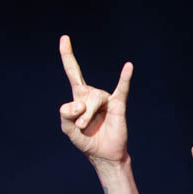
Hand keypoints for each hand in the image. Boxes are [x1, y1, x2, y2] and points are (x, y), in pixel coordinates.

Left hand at [59, 35, 133, 165]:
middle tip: (80, 126)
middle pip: (81, 94)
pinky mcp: (118, 105)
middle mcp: (92, 94)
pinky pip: (121, 89)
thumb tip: (78, 103)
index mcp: (79, 96)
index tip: (64, 38)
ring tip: (86, 126)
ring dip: (87, 115)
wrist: (103, 155)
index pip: (72, 71)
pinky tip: (128, 67)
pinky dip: (124, 78)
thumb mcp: (67, 128)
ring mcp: (106, 99)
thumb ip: (65, 115)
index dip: (67, 55)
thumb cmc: (86, 140)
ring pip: (93, 100)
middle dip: (78, 112)